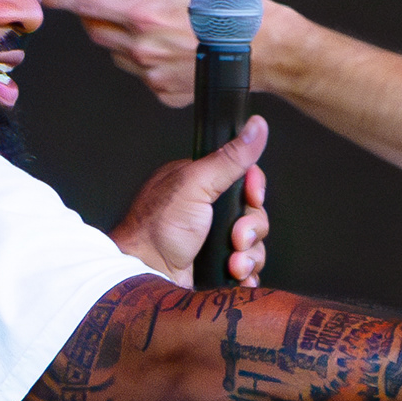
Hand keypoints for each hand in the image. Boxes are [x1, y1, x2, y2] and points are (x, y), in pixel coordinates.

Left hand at [39, 0, 240, 109]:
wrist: (265, 51)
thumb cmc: (232, 6)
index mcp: (143, 14)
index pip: (86, 3)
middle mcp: (141, 49)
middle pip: (96, 32)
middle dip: (97, 18)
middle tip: (126, 7)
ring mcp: (152, 76)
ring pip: (117, 55)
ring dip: (124, 41)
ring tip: (162, 29)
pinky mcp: (164, 94)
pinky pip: (141, 76)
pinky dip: (148, 63)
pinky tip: (177, 52)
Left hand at [111, 114, 269, 285]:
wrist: (145, 272)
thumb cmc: (158, 228)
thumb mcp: (196, 184)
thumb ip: (230, 157)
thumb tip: (256, 126)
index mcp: (204, 183)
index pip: (246, 179)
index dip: (255, 191)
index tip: (252, 197)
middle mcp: (210, 209)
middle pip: (255, 214)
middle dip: (251, 230)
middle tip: (235, 238)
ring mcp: (215, 238)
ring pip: (255, 243)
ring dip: (249, 256)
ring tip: (232, 262)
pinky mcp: (218, 264)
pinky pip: (249, 267)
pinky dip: (247, 273)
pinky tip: (236, 274)